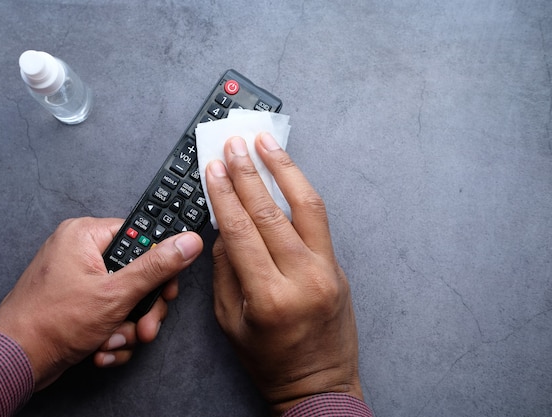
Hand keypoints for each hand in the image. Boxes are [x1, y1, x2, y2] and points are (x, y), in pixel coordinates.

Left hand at [0, 217, 202, 389]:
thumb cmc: (52, 322)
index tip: (167, 289)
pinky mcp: (77, 303)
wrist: (14, 362)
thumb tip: (187, 242)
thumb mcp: (115, 293)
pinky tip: (102, 348)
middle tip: (145, 326)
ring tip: (114, 341)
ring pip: (126, 298)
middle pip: (136, 272)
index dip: (159, 265)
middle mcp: (81, 253)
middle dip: (143, 308)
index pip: (141, 236)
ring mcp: (78, 279)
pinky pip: (110, 312)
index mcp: (86, 235)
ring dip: (128, 326)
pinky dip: (112, 333)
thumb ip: (156, 267)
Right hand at [205, 134, 361, 414]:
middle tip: (234, 145)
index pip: (241, 232)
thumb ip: (224, 270)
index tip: (213, 167)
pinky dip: (301, 192)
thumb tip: (224, 224)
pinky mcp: (338, 267)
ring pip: (306, 206)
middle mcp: (303, 279)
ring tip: (265, 144)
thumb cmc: (269, 361)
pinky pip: (318, 220)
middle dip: (248, 173)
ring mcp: (327, 270)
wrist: (319, 385)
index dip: (224, 195)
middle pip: (270, 212)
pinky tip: (287, 174)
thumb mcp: (229, 322)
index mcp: (269, 298)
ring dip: (283, 169)